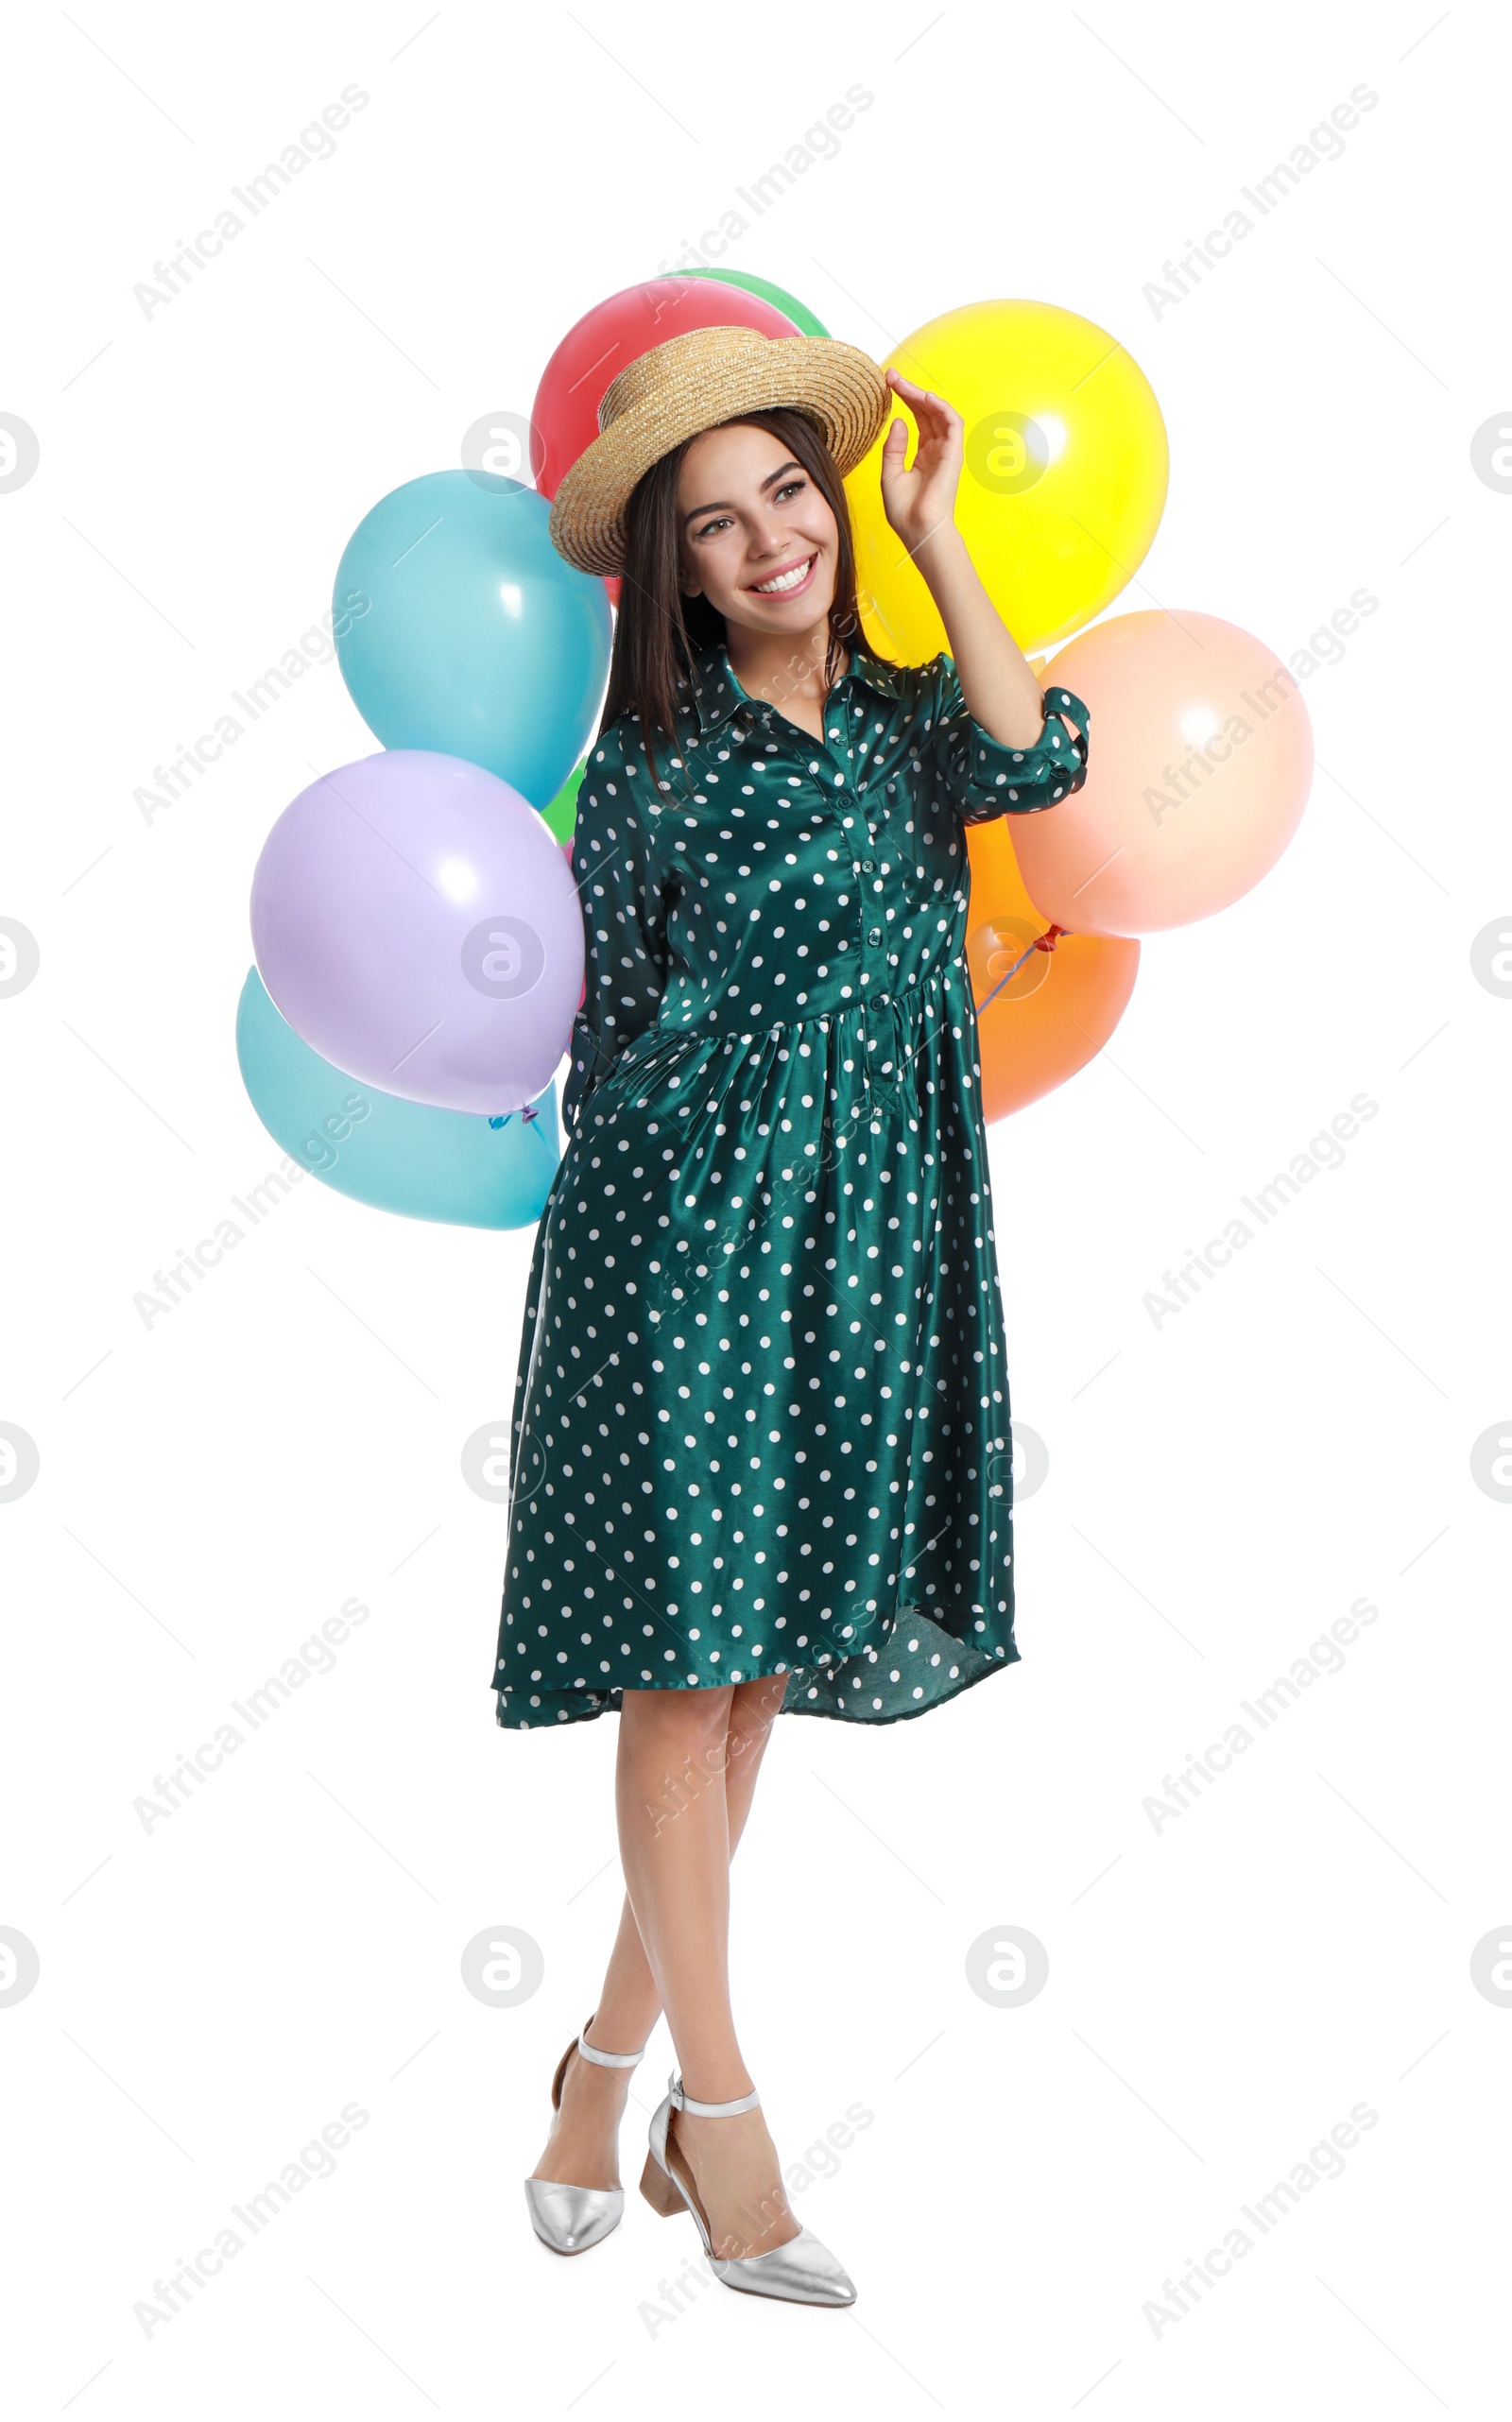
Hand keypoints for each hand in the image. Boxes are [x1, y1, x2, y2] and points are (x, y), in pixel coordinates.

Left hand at [878, 367, 964, 558]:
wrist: (919, 531)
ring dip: (921, 395)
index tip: (886, 385)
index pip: (916, 419)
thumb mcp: (890, 474)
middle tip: (890, 376)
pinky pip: (952, 423)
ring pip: (938, 413)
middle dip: (909, 391)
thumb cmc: (905, 512)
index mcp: (922, 456)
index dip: (904, 400)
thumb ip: (893, 448)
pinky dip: (940, 407)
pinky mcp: (954, 454)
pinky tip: (924, 397)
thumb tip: (898, 420)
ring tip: (901, 383)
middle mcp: (936, 450)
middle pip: (926, 412)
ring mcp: (946, 451)